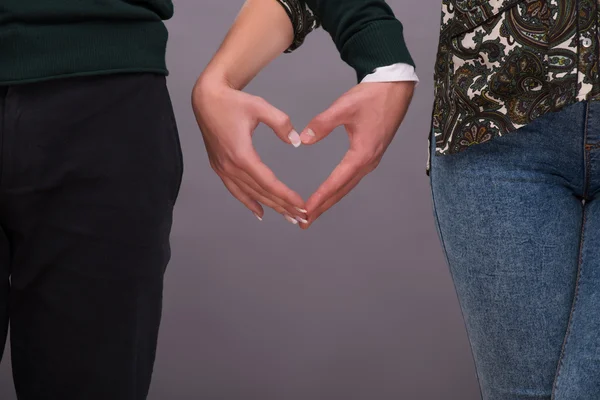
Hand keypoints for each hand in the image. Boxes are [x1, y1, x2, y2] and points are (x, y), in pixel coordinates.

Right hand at [192, 75, 307, 223]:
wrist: (207, 99)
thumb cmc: (233, 102)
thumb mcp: (260, 106)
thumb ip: (281, 123)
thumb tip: (295, 141)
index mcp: (241, 154)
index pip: (268, 182)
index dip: (286, 196)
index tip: (301, 204)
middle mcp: (230, 166)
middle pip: (260, 192)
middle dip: (282, 206)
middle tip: (301, 217)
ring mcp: (222, 169)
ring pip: (249, 194)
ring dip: (269, 207)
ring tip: (287, 217)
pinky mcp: (219, 167)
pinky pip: (235, 190)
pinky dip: (248, 202)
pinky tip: (259, 212)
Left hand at [298, 81, 414, 227]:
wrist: (396, 87)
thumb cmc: (372, 96)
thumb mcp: (344, 106)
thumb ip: (322, 123)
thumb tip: (304, 140)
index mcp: (362, 153)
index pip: (336, 182)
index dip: (320, 197)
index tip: (306, 210)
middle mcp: (368, 162)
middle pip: (342, 190)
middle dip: (323, 207)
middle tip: (305, 222)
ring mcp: (372, 160)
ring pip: (348, 186)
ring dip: (331, 200)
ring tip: (314, 213)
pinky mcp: (371, 154)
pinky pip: (353, 178)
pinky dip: (339, 188)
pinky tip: (331, 192)